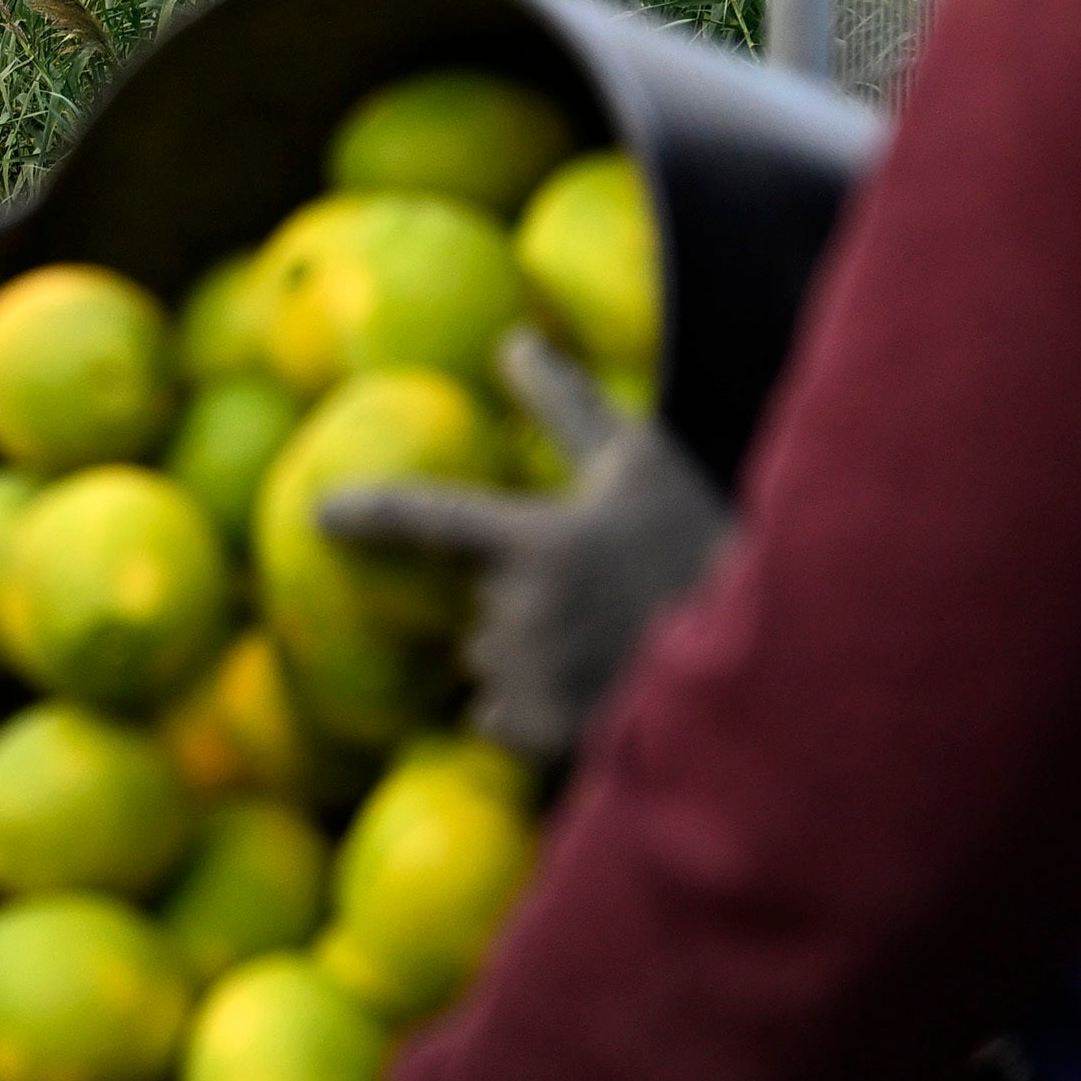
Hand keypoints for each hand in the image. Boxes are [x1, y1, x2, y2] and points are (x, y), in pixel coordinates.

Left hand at [308, 333, 727, 763]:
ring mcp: (527, 679)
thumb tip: (514, 344)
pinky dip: (527, 706)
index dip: (368, 511)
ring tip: (602, 644)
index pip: (428, 518)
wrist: (760, 666)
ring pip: (490, 655)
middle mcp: (518, 612)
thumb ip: (569, 405)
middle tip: (597, 594)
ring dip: (526, 649)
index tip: (319, 512)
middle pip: (478, 597)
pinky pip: (498, 714)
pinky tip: (586, 692)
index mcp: (536, 541)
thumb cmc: (700, 549)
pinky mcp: (540, 736)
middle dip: (518, 594)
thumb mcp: (642, 464)